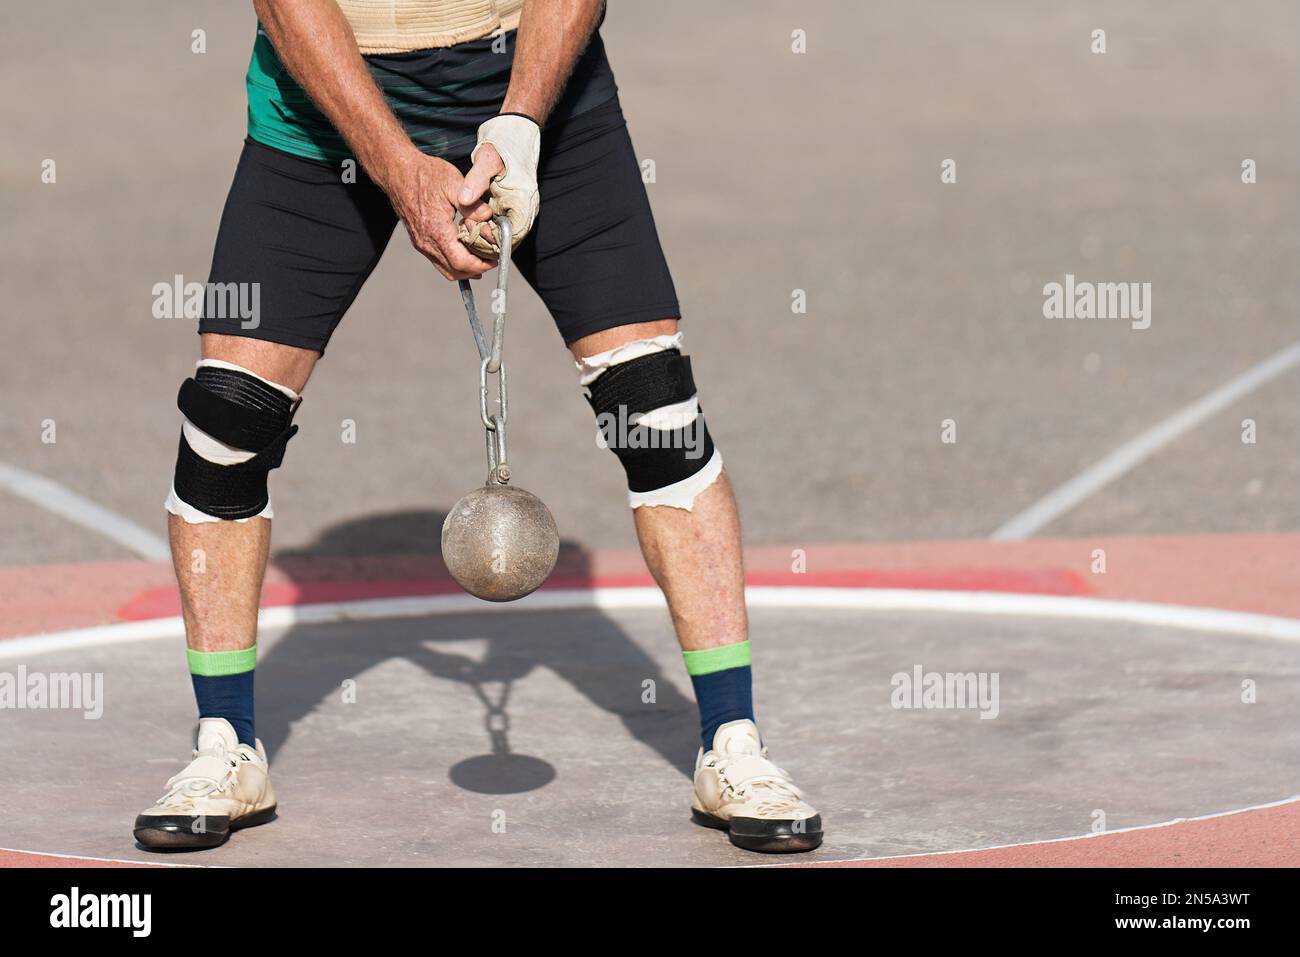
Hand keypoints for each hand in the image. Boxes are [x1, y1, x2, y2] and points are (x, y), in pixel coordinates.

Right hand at [385, 151, 495, 279]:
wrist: (397, 171)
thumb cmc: (424, 175)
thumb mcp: (452, 182)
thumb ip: (472, 204)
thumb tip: (488, 217)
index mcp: (437, 230)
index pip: (461, 262)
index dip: (481, 265)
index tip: (494, 259)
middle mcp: (426, 242)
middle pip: (454, 271)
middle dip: (475, 269)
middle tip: (490, 260)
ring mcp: (420, 243)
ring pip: (445, 268)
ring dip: (464, 268)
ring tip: (480, 258)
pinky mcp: (418, 240)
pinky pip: (438, 260)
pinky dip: (453, 261)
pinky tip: (464, 250)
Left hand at [458, 114, 540, 256]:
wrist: (514, 133)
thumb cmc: (503, 144)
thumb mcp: (487, 159)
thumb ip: (476, 181)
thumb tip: (463, 200)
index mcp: (522, 202)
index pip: (511, 236)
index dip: (491, 241)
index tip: (471, 232)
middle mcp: (524, 211)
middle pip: (507, 241)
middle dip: (485, 242)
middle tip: (464, 231)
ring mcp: (519, 211)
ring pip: (502, 237)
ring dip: (483, 237)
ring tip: (464, 228)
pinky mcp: (511, 209)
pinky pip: (499, 228)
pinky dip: (484, 229)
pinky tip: (469, 222)